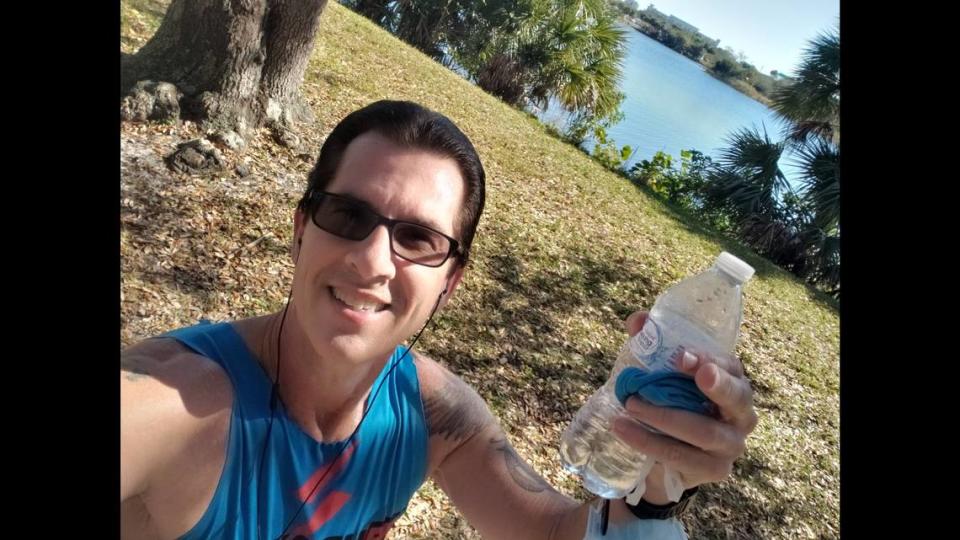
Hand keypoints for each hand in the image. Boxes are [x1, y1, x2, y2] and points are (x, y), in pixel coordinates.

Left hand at [611, 311, 757, 502]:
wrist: (665, 457)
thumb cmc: (671, 404)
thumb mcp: (663, 374)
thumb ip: (652, 343)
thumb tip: (638, 321)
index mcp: (734, 383)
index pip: (731, 367)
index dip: (710, 358)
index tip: (681, 355)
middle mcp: (742, 415)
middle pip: (736, 398)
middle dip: (714, 384)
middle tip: (684, 368)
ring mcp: (731, 446)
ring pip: (702, 431)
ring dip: (663, 416)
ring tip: (629, 404)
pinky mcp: (713, 470)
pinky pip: (681, 456)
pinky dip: (649, 442)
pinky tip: (623, 430)